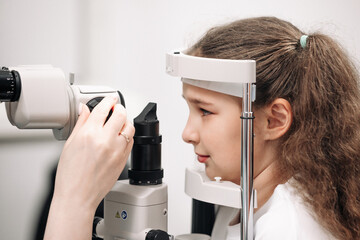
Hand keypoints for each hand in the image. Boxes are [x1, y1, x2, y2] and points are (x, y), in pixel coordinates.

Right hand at [44, 96, 133, 238]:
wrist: (78, 196)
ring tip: (120, 122)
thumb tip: (85, 109)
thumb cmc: (70, 175)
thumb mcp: (70, 144)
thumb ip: (81, 124)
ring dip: (126, 121)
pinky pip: (131, 141)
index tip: (110, 98)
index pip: (103, 108)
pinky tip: (121, 136)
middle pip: (121, 114)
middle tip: (116, 108)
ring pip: (130, 127)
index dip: (108, 100)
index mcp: (90, 134)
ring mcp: (117, 150)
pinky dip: (128, 135)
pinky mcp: (124, 160)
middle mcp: (106, 140)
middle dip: (119, 108)